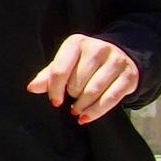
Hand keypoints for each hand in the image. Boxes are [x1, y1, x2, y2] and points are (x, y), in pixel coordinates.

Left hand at [27, 33, 142, 120]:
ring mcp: (116, 61)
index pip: (60, 70)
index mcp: (77, 42)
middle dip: (72, 96)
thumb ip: (48, 75)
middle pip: (77, 83)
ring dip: (82, 106)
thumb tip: (32, 88)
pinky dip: (95, 112)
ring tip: (77, 109)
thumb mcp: (66, 63)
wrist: (121, 55)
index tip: (55, 101)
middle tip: (73, 98)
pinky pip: (110, 99)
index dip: (54, 90)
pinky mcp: (129, 75)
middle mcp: (98, 48)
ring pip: (93, 91)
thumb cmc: (85, 62)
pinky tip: (86, 117)